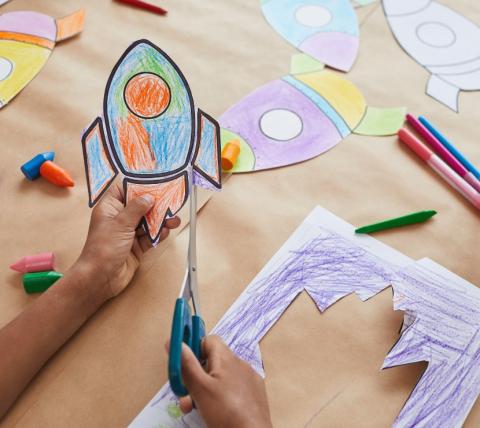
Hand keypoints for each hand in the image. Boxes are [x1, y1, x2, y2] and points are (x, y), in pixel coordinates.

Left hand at [73, 181, 180, 306]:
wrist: (100, 278)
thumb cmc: (104, 248)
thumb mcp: (121, 224)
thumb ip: (136, 209)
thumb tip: (148, 197)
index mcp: (110, 208)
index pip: (124, 190)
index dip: (139, 185)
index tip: (155, 182)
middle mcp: (119, 218)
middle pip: (140, 206)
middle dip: (156, 205)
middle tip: (171, 201)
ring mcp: (128, 233)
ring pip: (148, 222)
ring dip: (161, 220)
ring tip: (174, 219)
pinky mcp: (136, 246)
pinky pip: (150, 237)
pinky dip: (158, 234)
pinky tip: (166, 231)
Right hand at [174, 335, 272, 427]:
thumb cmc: (225, 411)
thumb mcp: (200, 388)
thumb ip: (186, 364)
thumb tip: (175, 341)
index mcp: (227, 357)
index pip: (208, 340)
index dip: (194, 350)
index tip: (184, 367)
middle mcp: (240, 363)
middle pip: (212, 362)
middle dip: (196, 377)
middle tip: (186, 396)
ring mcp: (249, 379)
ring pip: (221, 377)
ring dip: (206, 389)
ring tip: (196, 408)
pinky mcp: (254, 393)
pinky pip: (233, 388)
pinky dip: (221, 396)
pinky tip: (217, 411)